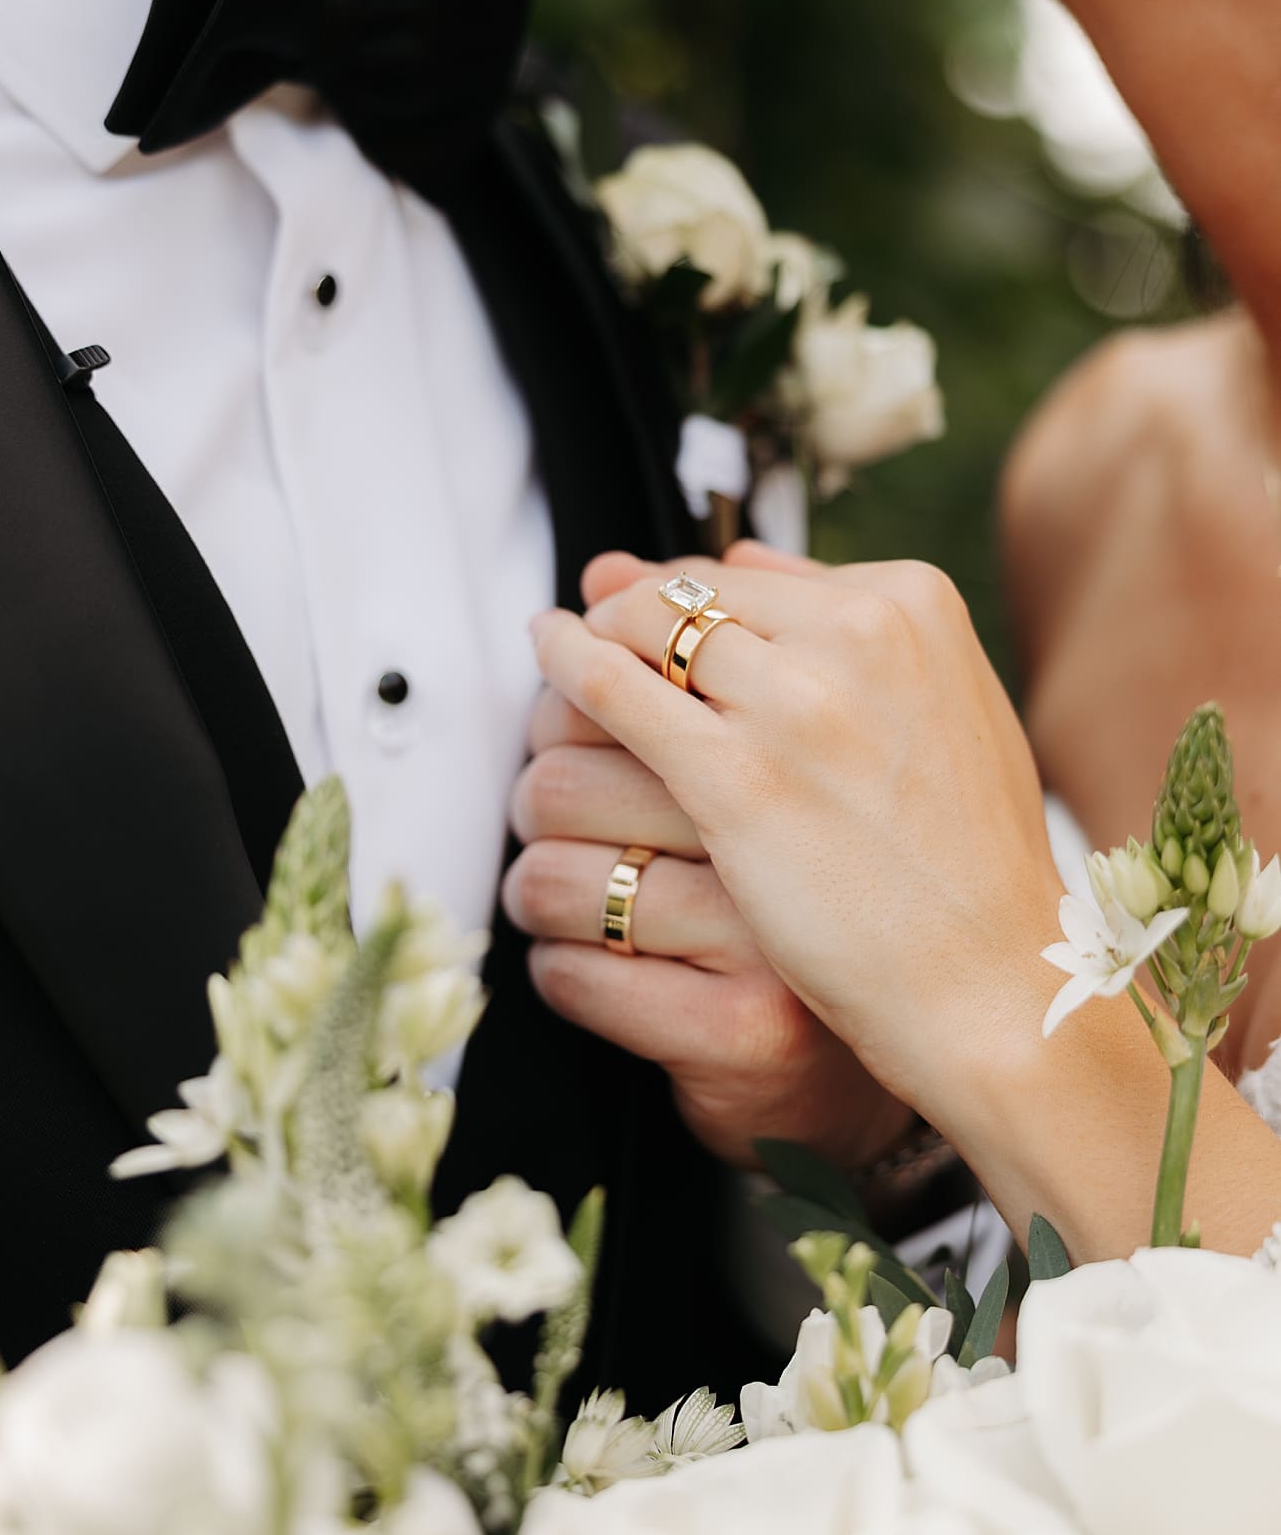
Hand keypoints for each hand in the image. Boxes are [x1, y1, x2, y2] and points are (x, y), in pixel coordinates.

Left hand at [529, 546, 1066, 1136]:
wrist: (989, 980)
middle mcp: (858, 635)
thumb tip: (733, 554)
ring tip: (555, 662)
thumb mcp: (943, 715)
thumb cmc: (965, 863)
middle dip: (625, 615)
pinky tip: (546, 667)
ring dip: (589, 646)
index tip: (633, 612)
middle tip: (580, 634)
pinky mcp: (737, 781)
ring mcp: (796, 707)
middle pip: (689, 596)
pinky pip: (614, 693)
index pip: (747, 574)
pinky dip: (566, 668)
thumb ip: (850, 634)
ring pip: (642, 632)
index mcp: (911, 604)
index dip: (676, 594)